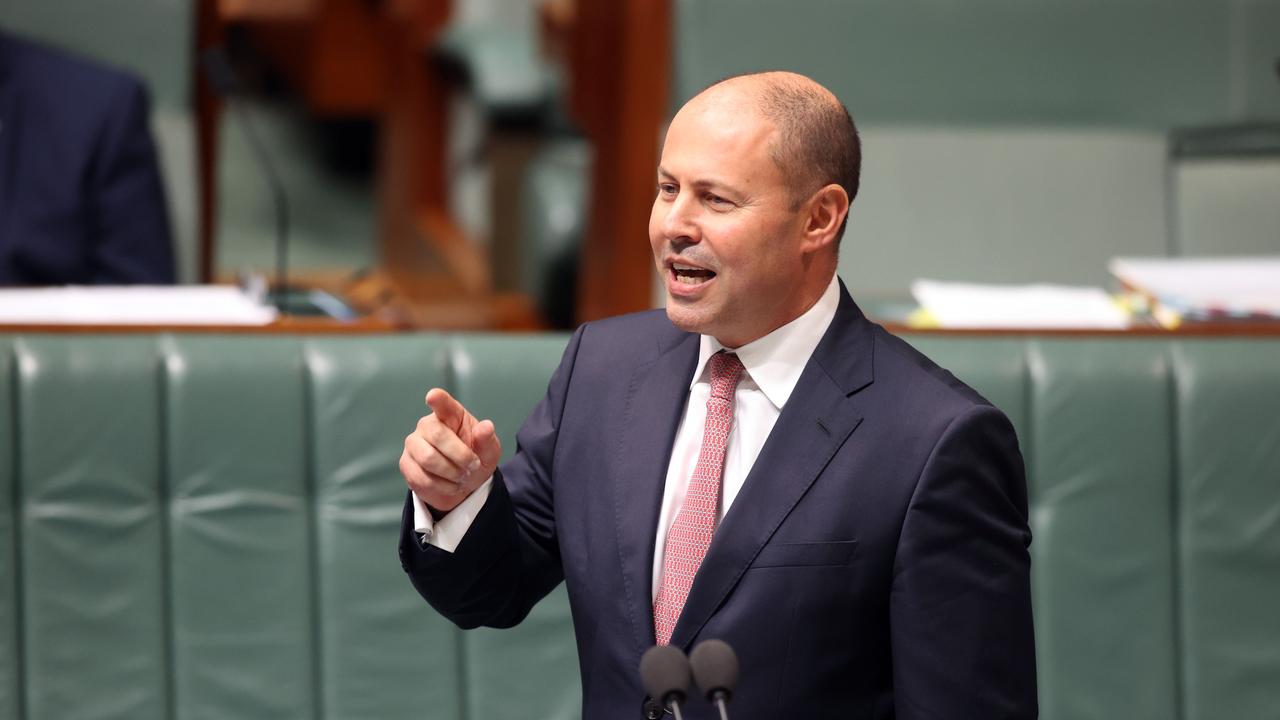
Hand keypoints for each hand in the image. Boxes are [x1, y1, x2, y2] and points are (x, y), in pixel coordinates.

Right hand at [399, 388, 501, 513]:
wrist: (462, 483)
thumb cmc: (475, 459)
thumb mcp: (489, 451)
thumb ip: (487, 439)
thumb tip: (486, 427)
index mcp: (451, 415)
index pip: (442, 403)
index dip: (438, 399)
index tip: (433, 396)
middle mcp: (427, 425)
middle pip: (437, 435)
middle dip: (460, 456)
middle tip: (473, 466)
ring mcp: (413, 444)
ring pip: (428, 458)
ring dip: (451, 473)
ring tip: (462, 476)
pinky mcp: (406, 464)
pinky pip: (422, 477)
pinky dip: (442, 486)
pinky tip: (450, 485)